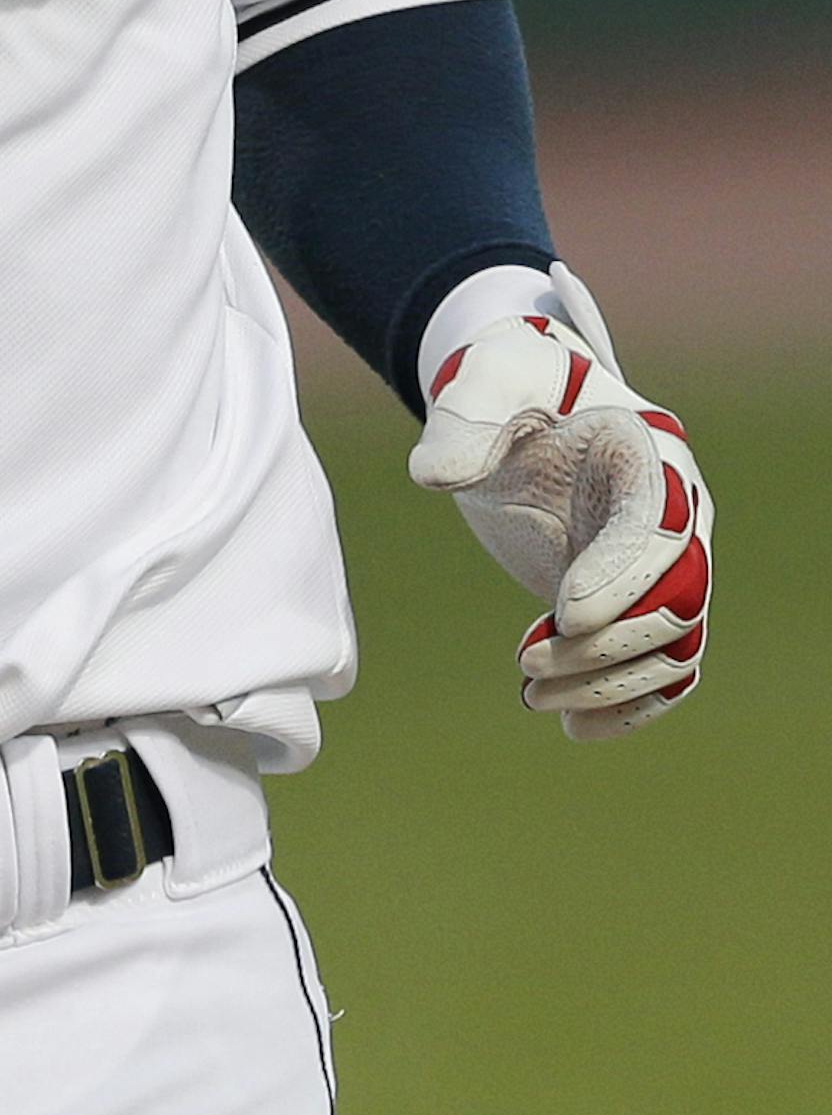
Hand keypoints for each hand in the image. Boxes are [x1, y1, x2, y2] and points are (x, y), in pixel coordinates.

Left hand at [409, 312, 711, 739]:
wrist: (520, 405)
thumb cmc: (506, 385)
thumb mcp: (480, 385)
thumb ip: (462, 424)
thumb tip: (435, 475)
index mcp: (646, 450)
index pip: (659, 525)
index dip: (622, 575)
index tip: (564, 614)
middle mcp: (677, 510)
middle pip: (679, 596)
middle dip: (610, 641)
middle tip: (526, 662)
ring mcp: (666, 560)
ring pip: (675, 642)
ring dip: (610, 681)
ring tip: (532, 697)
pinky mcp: (641, 598)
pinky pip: (665, 666)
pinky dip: (630, 703)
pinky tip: (575, 729)